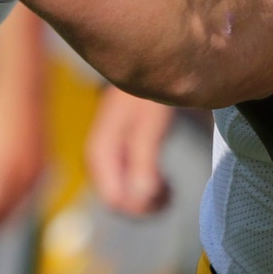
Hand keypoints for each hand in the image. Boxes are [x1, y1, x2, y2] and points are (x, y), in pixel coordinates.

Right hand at [86, 85, 182, 214]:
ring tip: (171, 189)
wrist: (148, 66)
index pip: (115, 199)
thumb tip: (142, 198)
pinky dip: (148, 190)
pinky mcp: (121, 157)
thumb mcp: (149, 127)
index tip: (168, 193)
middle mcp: (100, 161)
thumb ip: (144, 162)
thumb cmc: (148, 95)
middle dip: (145, 205)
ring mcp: (109, 160)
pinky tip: (166, 182)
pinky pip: (130, 186)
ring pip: (124, 196)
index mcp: (100, 154)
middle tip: (172, 192)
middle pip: (118, 201)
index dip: (141, 206)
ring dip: (147, 200)